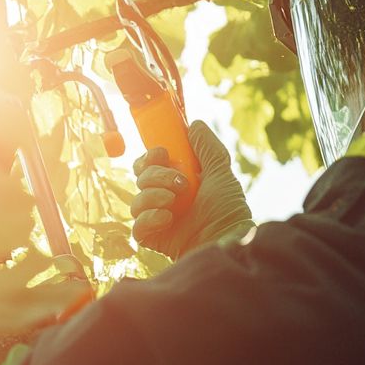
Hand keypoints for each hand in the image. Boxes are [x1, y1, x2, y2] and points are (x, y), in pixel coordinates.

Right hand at [131, 120, 253, 259]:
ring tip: (174, 201)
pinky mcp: (154, 239)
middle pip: (140, 178)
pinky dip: (149, 218)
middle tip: (180, 184)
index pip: (150, 164)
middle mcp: (165, 199)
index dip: (150, 156)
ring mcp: (157, 219)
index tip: (162, 153)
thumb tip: (195, 124)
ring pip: (136, 201)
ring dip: (153, 196)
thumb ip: (207, 148)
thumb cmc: (228, 209)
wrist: (228, 239)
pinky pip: (137, 226)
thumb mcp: (221, 173)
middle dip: (156, 176)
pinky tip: (168, 218)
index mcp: (176, 181)